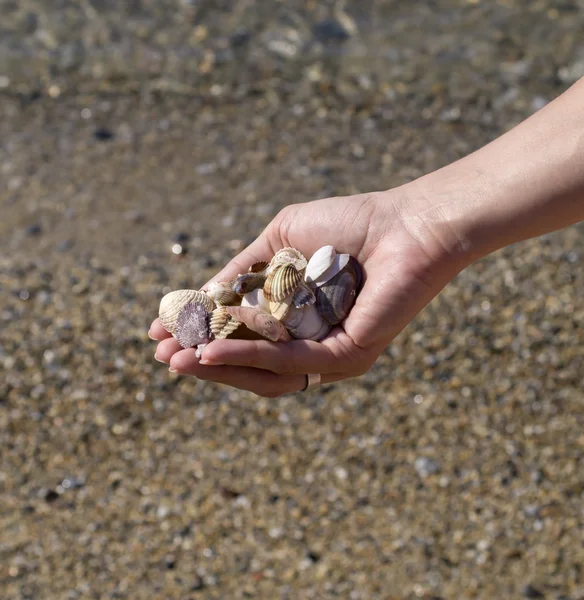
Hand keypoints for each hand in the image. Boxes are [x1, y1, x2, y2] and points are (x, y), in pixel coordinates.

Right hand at [149, 188, 469, 396]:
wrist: (404, 222)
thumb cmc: (348, 223)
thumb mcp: (279, 241)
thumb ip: (243, 269)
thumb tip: (202, 295)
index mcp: (296, 317)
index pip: (242, 337)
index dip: (201, 337)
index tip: (160, 334)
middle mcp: (311, 342)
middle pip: (249, 364)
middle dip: (204, 360)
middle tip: (162, 355)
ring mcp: (329, 355)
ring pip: (264, 373)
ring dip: (218, 367)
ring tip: (178, 359)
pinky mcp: (346, 357)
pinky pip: (290, 363)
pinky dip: (248, 357)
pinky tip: (213, 350)